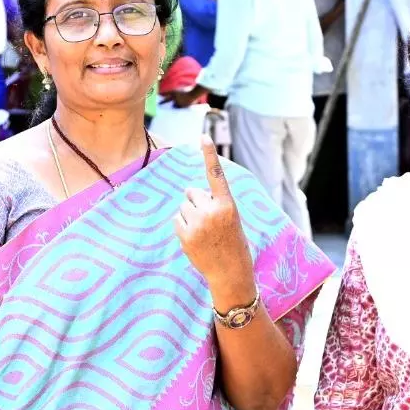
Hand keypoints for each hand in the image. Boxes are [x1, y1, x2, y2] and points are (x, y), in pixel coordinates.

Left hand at [174, 140, 254, 305]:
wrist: (231, 273)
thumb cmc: (233, 243)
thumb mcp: (231, 219)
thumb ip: (214, 203)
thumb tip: (188, 193)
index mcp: (228, 205)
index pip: (216, 175)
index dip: (210, 154)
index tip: (203, 136)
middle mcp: (212, 211)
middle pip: (192, 192)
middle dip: (196, 202)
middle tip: (209, 221)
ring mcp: (197, 224)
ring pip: (183, 206)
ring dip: (190, 215)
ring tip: (204, 232)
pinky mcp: (185, 235)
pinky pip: (177, 220)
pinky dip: (183, 227)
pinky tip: (196, 239)